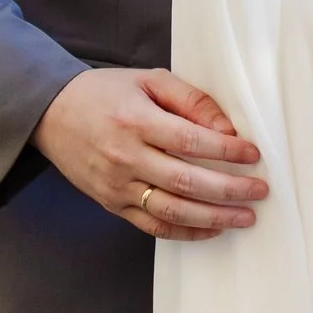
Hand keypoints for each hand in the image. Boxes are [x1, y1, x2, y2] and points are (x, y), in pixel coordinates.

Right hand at [31, 67, 267, 240]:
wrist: (52, 114)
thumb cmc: (105, 93)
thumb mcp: (148, 81)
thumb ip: (191, 100)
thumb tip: (226, 130)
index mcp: (136, 121)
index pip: (190, 142)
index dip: (226, 152)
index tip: (253, 155)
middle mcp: (126, 157)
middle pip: (186, 181)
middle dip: (229, 190)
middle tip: (260, 191)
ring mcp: (117, 186)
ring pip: (172, 210)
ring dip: (214, 218)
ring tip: (245, 217)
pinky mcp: (112, 205)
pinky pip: (153, 226)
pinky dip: (185, 231)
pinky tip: (210, 229)